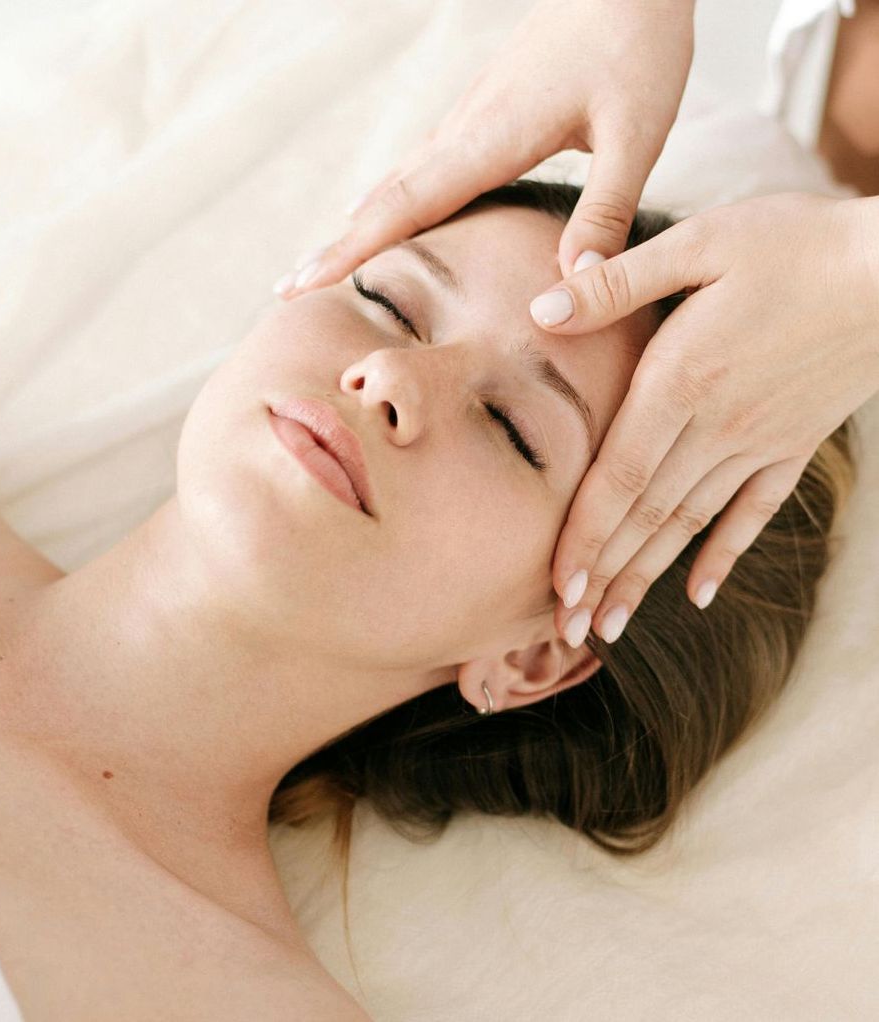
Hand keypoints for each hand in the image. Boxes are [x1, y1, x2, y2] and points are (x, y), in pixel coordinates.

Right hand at [273, 0, 693, 295]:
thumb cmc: (636, 44)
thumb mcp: (637, 132)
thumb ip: (604, 210)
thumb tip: (573, 284)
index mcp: (491, 136)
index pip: (406, 202)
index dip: (354, 247)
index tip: (307, 282)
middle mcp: (465, 128)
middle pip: (384, 197)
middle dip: (335, 245)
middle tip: (287, 288)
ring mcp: (467, 118)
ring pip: (395, 180)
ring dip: (354, 225)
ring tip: (321, 262)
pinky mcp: (479, 112)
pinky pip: (418, 165)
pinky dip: (386, 199)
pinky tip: (375, 210)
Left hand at [531, 192, 878, 646]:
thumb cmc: (798, 244)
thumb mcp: (700, 244)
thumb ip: (616, 283)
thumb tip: (538, 307)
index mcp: (681, 382)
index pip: (618, 477)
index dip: (584, 536)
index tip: (556, 587)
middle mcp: (717, 426)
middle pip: (647, 516)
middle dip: (604, 576)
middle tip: (567, 630)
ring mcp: (759, 442)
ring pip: (690, 525)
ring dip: (647, 578)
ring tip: (611, 627)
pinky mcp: (794, 444)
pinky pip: (753, 513)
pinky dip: (723, 555)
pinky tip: (697, 594)